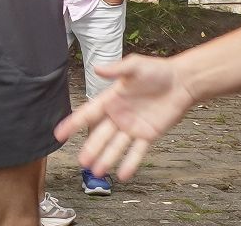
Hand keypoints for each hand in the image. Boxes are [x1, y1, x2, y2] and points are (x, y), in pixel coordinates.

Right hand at [54, 52, 194, 180]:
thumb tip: (97, 68)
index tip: (59, 133)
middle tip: (81, 161)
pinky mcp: (148, 135)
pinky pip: (137, 151)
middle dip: (91, 148)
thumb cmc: (157, 71)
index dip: (74, 122)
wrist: (181, 82)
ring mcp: (133, 127)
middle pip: (101, 134)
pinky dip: (130, 163)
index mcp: (112, 98)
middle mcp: (119, 115)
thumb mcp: (135, 66)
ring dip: (107, 158)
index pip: (89, 112)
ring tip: (97, 171)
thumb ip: (117, 69)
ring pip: (116, 146)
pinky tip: (122, 174)